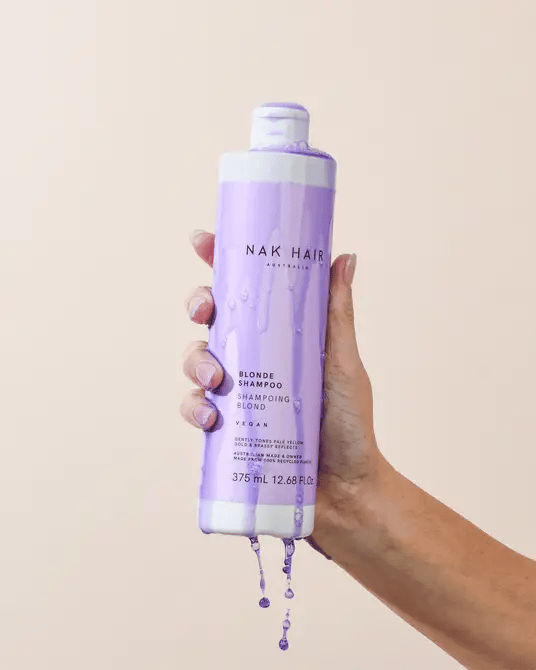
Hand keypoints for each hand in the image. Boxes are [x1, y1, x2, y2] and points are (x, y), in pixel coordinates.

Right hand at [181, 230, 385, 548]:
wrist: (346, 490)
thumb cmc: (349, 424)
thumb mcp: (342, 364)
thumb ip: (337, 314)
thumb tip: (344, 256)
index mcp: (278, 336)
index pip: (244, 291)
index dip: (218, 262)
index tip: (203, 241)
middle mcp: (253, 359)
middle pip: (211, 319)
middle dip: (198, 305)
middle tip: (206, 310)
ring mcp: (237, 393)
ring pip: (195, 361)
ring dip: (195, 362)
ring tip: (218, 380)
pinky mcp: (225, 429)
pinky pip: (194, 410)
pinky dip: (194, 409)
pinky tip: (211, 418)